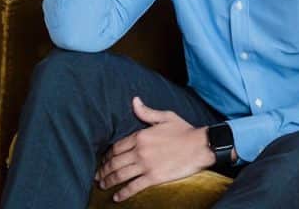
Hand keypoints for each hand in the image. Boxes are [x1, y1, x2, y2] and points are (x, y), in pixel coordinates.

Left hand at [95, 97, 214, 201]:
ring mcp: (146, 165)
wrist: (201, 146)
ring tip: (102, 185)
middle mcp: (140, 151)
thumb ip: (147, 112)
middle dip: (103, 170)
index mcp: (141, 136)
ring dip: (108, 181)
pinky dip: (123, 193)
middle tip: (97, 175)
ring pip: (120, 175)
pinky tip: (117, 197)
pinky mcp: (153, 177)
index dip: (107, 155)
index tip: (104, 160)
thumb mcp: (166, 117)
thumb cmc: (185, 130)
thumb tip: (134, 101)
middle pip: (114, 162)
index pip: (116, 147)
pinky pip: (133, 187)